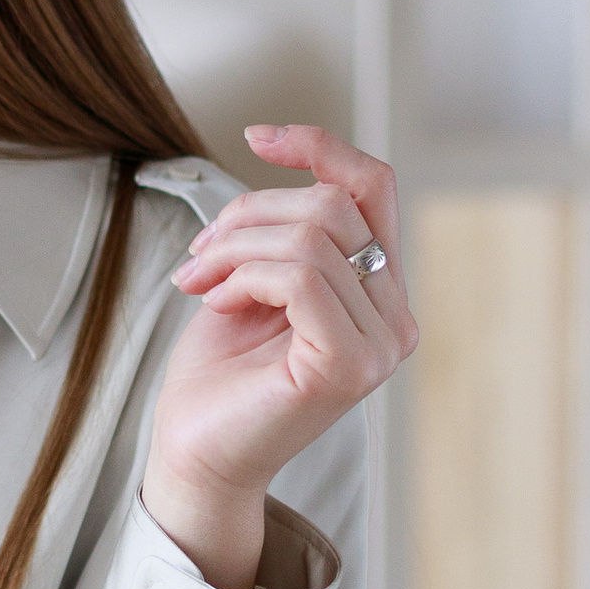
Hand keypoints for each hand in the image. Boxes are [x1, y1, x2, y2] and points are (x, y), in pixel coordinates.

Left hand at [140, 125, 417, 588]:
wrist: (193, 452)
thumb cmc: (219, 375)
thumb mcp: (255, 278)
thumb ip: (289, 232)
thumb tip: (290, 168)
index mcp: (381, 292)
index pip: (373, 187)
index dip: (319, 145)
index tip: (257, 136)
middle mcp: (395, 318)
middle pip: (333, 204)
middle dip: (249, 215)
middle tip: (200, 256)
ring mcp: (380, 345)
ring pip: (312, 236)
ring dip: (235, 247)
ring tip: (201, 282)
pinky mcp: (348, 364)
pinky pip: (300, 275)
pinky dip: (244, 276)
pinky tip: (218, 303)